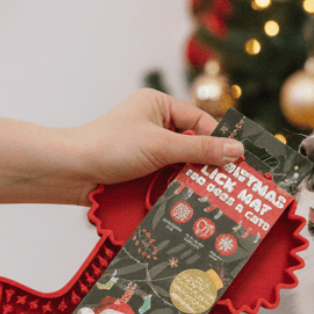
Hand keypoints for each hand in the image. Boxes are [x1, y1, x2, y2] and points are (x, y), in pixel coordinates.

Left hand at [0, 89, 243, 206]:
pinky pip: (168, 183)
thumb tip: (237, 150)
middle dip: (210, 167)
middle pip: (195, 147)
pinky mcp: (141, 174)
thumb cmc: (108, 148)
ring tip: (218, 200)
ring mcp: (148, 152)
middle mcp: (155, 126)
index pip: (202, 123)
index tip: (243, 163)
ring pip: (183, 168)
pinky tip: (193, 207)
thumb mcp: (161, 146)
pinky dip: (179, 193)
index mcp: (160, 106)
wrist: (70, 173)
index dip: (222, 142)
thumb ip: (200, 150)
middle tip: (235, 186)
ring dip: (194, 184)